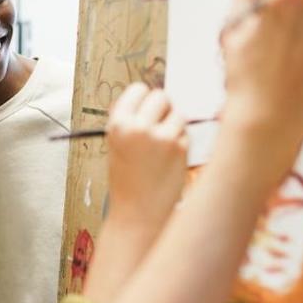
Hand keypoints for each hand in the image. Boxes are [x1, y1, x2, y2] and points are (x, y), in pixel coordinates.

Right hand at [81, 83, 186, 302]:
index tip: (147, 111)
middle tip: (159, 127)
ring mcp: (160, 136)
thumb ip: (129, 120)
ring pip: (178, 114)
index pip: (138, 90)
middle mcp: (137, 126)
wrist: (138, 213)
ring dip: (175, 126)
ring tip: (163, 149)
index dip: (145, 100)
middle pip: (161, 96)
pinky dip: (182, 142)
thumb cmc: (128, 180)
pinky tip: (170, 161)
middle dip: (163, 109)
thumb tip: (148, 95)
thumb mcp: (117, 145)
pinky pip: (186, 132)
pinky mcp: (180, 147)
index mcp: (117, 124)